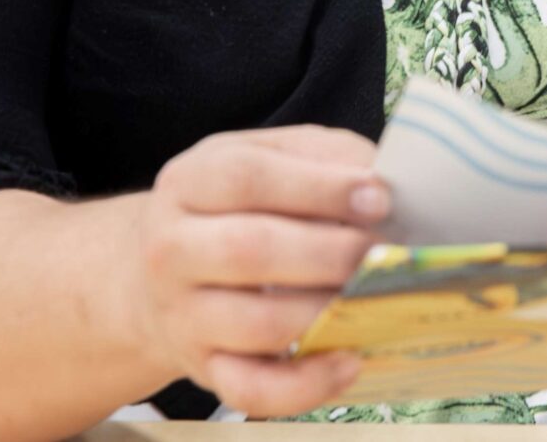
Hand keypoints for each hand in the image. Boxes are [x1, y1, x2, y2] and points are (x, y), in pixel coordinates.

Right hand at [118, 124, 387, 414]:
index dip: (320, 188)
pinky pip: (253, 389)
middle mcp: (173, 250)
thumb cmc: (240, 204)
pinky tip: (350, 359)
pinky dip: (307, 384)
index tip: (379, 199)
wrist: (161, 272)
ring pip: (259, 324)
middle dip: (331, 253)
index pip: (248, 178)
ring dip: (328, 312)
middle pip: (251, 250)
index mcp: (190, 182)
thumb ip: (325, 157)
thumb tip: (385, 180)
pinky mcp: (204, 369)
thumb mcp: (270, 157)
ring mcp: (183, 316)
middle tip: (383, 252)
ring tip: (373, 295)